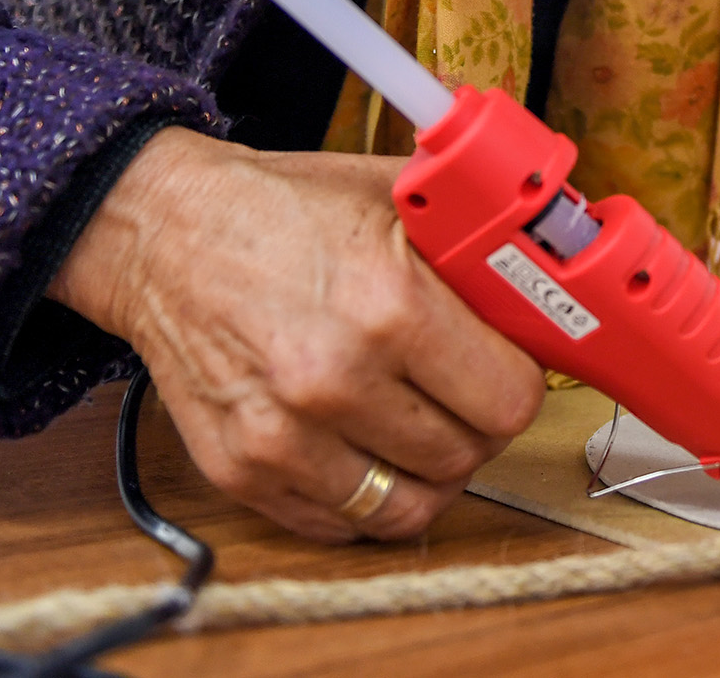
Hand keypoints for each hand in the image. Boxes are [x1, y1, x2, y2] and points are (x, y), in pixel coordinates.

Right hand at [47, 129, 544, 542]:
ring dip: (428, 471)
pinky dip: (367, 496)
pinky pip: (341, 523)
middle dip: (478, 423)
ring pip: (410, 507)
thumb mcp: (394, 197)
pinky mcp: (242, 471)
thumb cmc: (283, 211)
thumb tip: (555, 276)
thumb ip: (477, 240)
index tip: (509, 365)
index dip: (519, 379)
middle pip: (467, 455)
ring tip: (421, 425)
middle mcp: (335, 379)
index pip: (510, 398)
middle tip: (464, 390)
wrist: (164, 235)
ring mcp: (284, 435)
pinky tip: (367, 447)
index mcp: (388, 304)